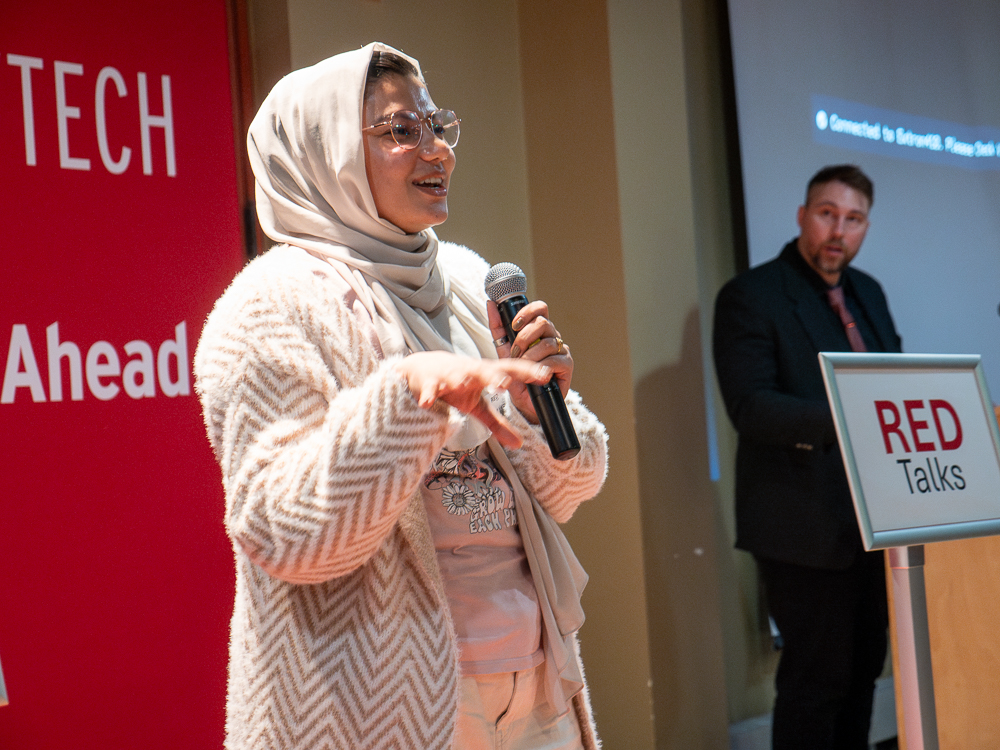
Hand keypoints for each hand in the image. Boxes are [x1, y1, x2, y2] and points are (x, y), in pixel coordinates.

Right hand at [394, 351, 551, 448]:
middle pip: (484, 372)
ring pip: (455, 376)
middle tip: (504, 383)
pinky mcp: (428, 383)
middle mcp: (469, 372)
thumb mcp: (477, 405)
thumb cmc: (454, 386)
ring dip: (460, 379)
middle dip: (494, 376)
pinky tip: (426, 403)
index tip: (546, 374)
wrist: (420, 370)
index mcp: (485, 374)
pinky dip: (427, 395)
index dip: (527, 371)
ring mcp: (448, 376)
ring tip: (463, 383)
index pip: (509, 371)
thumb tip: (520, 444)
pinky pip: (428, 389)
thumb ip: (497, 423)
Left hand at [487, 299, 572, 422]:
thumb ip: (498, 328)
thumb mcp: (503, 349)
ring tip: (522, 366)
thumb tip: (491, 305)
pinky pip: (555, 359)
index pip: (540, 309)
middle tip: (515, 352)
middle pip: (543, 323)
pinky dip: (541, 366)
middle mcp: (552, 337)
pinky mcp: (567, 365)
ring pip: (548, 342)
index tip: (514, 324)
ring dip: (530, 355)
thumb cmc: (516, 374)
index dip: (528, 312)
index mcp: (539, 330)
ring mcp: (561, 350)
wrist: (524, 402)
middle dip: (524, 337)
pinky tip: (534, 374)